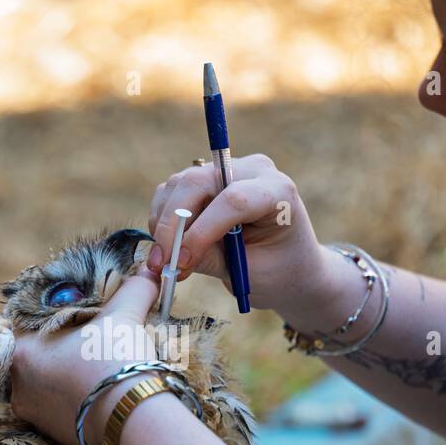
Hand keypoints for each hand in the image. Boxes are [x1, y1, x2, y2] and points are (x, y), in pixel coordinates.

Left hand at [10, 265, 162, 444]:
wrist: (132, 418)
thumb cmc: (116, 360)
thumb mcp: (124, 315)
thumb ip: (132, 289)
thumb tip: (149, 271)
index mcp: (22, 350)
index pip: (19, 325)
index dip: (42, 317)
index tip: (63, 317)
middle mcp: (18, 384)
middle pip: (32, 355)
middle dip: (54, 347)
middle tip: (81, 340)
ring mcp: (33, 413)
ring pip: (43, 383)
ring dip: (62, 374)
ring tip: (91, 366)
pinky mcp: (52, 434)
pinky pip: (57, 408)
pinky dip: (73, 398)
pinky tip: (95, 390)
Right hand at [147, 153, 325, 310]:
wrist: (285, 264)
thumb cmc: (277, 271)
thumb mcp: (250, 273)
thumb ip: (213, 261)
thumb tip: (173, 257)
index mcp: (277, 191)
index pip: (234, 200)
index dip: (203, 231)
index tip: (182, 263)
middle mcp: (250, 171)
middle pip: (197, 182)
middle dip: (173, 224)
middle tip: (160, 263)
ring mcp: (223, 171)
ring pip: (178, 185)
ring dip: (163, 224)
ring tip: (164, 262)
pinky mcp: (202, 180)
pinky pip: (170, 192)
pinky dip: (161, 220)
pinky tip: (167, 247)